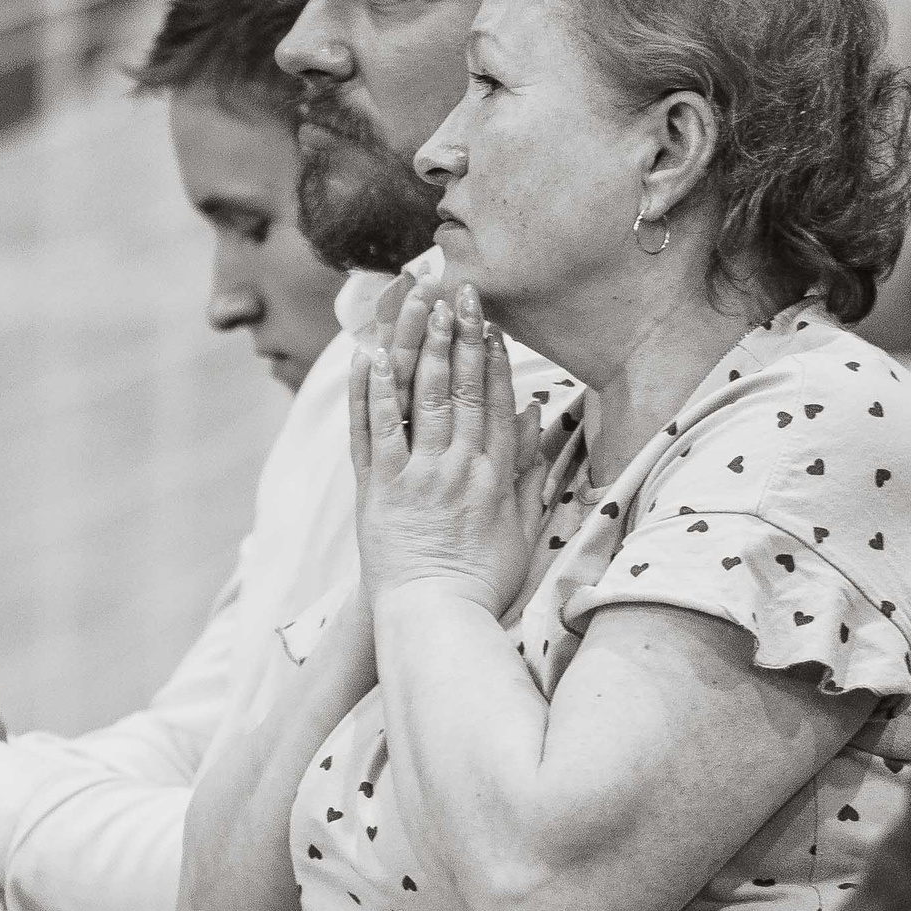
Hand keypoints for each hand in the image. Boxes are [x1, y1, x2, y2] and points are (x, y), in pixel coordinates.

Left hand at [351, 283, 544, 618]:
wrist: (435, 619)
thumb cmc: (481, 582)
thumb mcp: (522, 529)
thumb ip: (531, 473)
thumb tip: (540, 419)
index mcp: (494, 476)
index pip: (497, 403)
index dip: (494, 358)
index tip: (490, 322)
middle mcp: (457, 468)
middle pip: (462, 389)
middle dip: (459, 336)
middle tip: (458, 291)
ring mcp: (416, 476)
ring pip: (421, 399)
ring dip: (420, 347)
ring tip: (420, 304)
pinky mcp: (378, 490)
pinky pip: (375, 431)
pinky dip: (373, 391)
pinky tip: (370, 354)